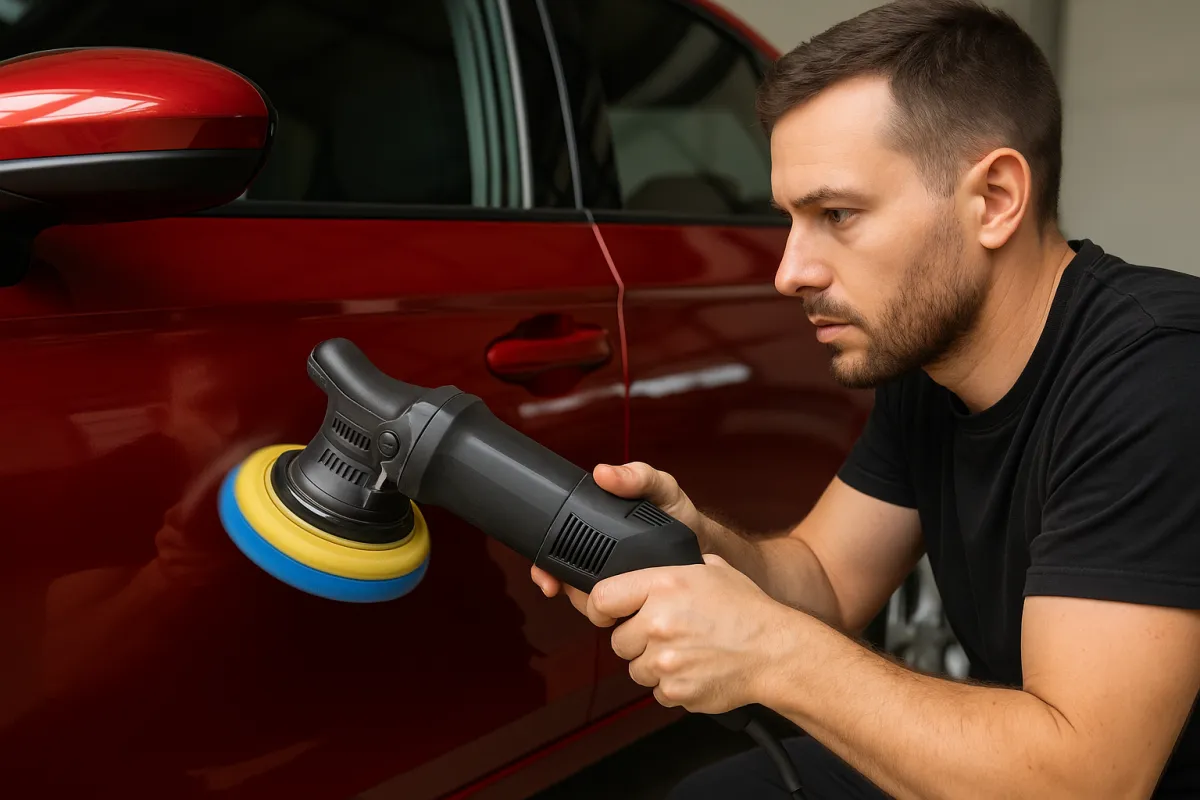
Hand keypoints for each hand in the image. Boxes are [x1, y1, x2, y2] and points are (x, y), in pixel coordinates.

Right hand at [531, 461, 712, 614]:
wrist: (705, 545)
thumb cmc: (679, 512)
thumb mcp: (660, 487)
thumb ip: (637, 476)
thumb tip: (603, 473)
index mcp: (597, 523)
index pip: (556, 543)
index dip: (544, 562)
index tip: (545, 576)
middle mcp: (599, 551)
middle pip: (562, 573)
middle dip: (557, 584)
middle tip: (563, 589)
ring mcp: (611, 575)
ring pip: (580, 595)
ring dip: (582, 601)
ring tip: (600, 599)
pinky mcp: (629, 595)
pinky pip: (605, 608)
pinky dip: (604, 613)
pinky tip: (616, 611)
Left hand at [591, 553, 793, 713]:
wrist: (776, 652)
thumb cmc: (748, 611)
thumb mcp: (711, 569)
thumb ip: (674, 568)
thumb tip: (651, 566)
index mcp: (663, 585)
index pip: (602, 598)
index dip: (599, 608)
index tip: (606, 614)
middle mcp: (658, 622)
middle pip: (618, 640)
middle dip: (637, 640)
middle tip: (667, 635)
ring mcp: (665, 660)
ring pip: (636, 669)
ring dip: (654, 665)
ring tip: (686, 652)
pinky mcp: (675, 690)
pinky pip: (657, 692)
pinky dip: (672, 686)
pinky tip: (695, 669)